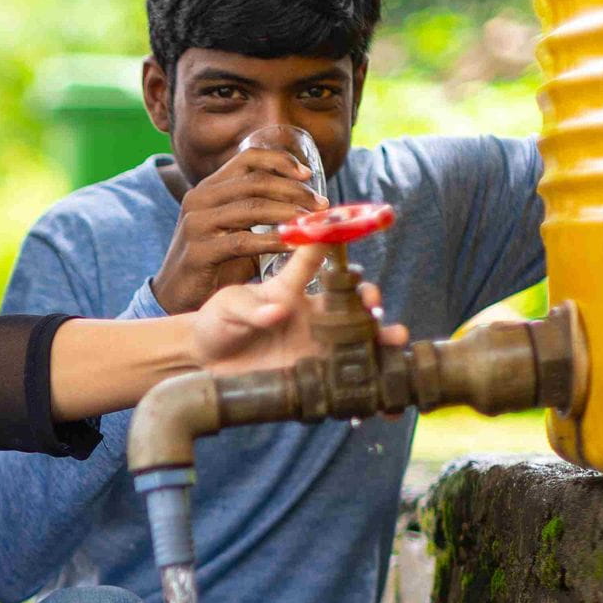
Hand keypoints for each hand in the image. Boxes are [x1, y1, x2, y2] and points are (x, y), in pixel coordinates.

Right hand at [151, 148, 325, 315]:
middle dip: (294, 190)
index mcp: (209, 188)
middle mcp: (199, 199)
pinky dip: (273, 242)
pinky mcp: (198, 251)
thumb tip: (308, 204)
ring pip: (252, 207)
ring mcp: (196, 224)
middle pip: (255, 181)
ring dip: (288, 213)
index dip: (281, 160)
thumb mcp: (235, 229)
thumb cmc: (214, 264)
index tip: (308, 174)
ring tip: (311, 224)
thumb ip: (260, 213)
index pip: (248, 158)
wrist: (178, 298)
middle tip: (320, 205)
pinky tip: (292, 247)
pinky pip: (243, 241)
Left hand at [188, 246, 406, 373]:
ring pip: (359, 336)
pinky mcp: (316, 371)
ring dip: (382, 336)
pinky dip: (368, 373)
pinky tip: (381, 373)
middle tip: (373, 304)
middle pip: (351, 301)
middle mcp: (311, 314)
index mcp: (291, 289)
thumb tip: (277, 311)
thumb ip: (251, 309)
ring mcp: (316, 343)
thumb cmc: (218, 322)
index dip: (333, 243)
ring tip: (395, 338)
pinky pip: (347, 371)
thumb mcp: (228, 307)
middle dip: (370, 299)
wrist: (208, 362)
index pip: (316, 262)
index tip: (351, 229)